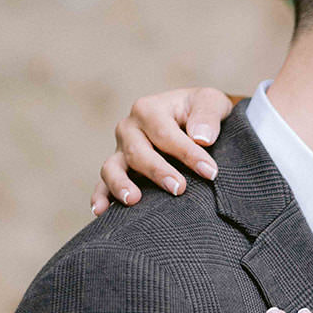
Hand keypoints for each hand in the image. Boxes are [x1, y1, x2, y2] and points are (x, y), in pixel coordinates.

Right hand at [92, 87, 231, 214]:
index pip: (165, 133)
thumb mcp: (211, 102)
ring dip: (120, 184)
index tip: (210, 172)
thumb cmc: (201, 112)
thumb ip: (208, 114)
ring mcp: (120, 151)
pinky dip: (101, 197)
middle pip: (137, 152)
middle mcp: (129, 129)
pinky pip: (103, 185)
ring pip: (112, 168)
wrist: (191, 119)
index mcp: (148, 109)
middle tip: (179, 188)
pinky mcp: (118, 171)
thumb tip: (202, 138)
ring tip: (133, 200)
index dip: (187, 153)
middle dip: (158, 171)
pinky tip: (101, 211)